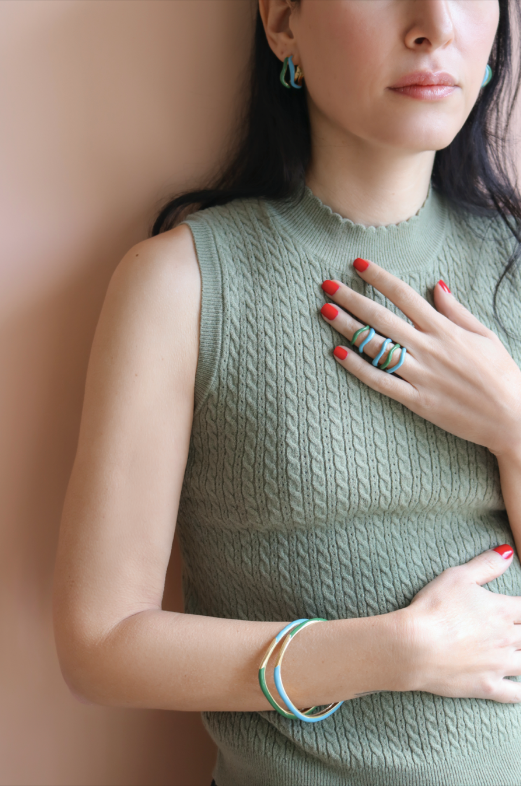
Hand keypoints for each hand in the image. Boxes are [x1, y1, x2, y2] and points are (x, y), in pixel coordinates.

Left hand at [320, 259, 520, 457]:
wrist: (512, 418)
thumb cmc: (501, 375)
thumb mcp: (484, 335)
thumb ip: (456, 311)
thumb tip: (437, 285)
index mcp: (445, 330)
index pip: (404, 295)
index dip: (379, 277)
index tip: (357, 264)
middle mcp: (429, 349)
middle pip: (382, 317)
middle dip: (352, 298)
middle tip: (326, 285)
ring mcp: (421, 375)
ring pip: (376, 346)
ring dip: (347, 327)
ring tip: (325, 311)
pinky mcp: (417, 400)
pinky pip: (381, 382)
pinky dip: (358, 367)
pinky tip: (338, 352)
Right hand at [402, 545, 520, 702]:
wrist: (414, 646)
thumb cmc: (434, 607)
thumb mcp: (458, 576)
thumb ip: (486, 565)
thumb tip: (507, 552)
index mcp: (503, 610)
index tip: (519, 610)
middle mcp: (507, 638)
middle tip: (516, 632)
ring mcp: (500, 665)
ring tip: (519, 652)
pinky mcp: (488, 687)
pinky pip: (516, 694)